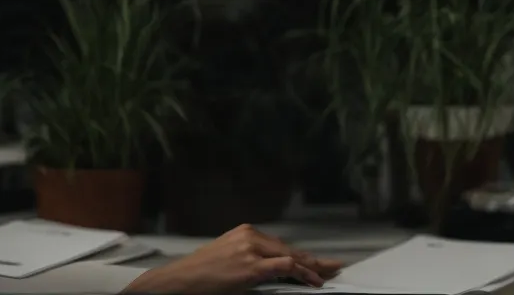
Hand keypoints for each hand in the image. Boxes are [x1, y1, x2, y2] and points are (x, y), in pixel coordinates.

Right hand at [123, 224, 343, 293]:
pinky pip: (284, 268)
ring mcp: (251, 250)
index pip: (280, 244)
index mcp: (245, 232)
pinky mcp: (251, 266)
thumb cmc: (201, 273)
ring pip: (290, 257)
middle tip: (333, 266)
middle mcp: (250, 236)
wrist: (180, 280)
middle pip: (289, 249)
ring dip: (311, 267)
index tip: (317, 260)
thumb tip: (274, 269)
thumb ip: (252, 259)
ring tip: (328, 274)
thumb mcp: (229, 258)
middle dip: (313, 260)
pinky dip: (302, 274)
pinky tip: (313, 280)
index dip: (302, 254)